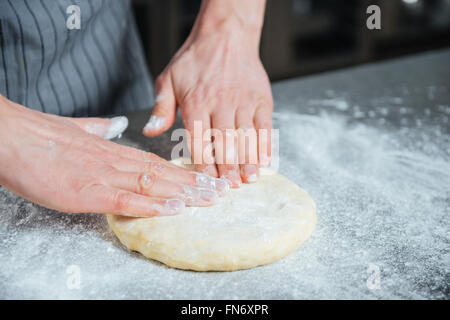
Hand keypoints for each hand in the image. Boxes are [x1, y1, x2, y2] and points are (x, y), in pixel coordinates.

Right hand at [0, 95, 228, 216]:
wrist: (11, 137)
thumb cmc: (40, 136)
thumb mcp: (75, 130)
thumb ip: (98, 129)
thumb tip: (114, 125)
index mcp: (112, 150)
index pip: (156, 162)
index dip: (183, 171)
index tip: (205, 176)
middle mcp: (115, 162)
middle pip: (162, 173)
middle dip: (195, 182)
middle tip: (221, 189)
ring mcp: (104, 176)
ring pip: (153, 184)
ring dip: (184, 192)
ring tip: (210, 198)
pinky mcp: (88, 192)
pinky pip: (128, 199)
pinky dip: (153, 204)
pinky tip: (175, 208)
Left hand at [143, 13, 272, 186]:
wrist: (225, 34)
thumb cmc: (196, 59)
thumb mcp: (169, 78)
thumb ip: (160, 108)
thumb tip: (150, 132)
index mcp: (196, 102)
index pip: (200, 140)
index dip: (205, 164)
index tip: (207, 182)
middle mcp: (221, 103)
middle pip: (225, 142)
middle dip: (228, 168)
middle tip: (230, 187)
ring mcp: (244, 102)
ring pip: (247, 137)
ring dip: (248, 161)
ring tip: (248, 179)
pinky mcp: (261, 99)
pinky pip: (265, 126)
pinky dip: (267, 145)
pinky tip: (265, 161)